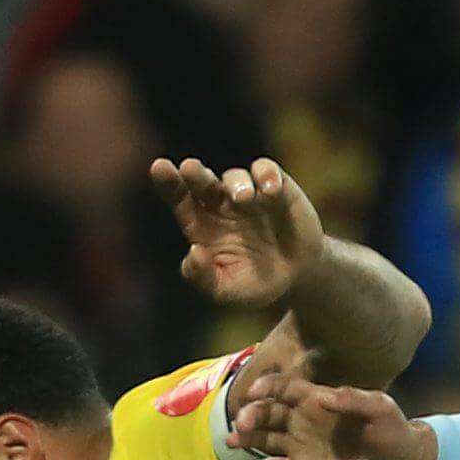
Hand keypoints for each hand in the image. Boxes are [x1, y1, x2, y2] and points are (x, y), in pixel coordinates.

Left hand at [151, 154, 321, 308]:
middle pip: (203, 182)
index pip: (180, 199)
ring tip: (243, 199)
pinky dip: (267, 176)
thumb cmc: (256, 283)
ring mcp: (249, 194)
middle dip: (195, 174)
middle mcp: (221, 205)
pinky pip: (267, 172)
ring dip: (237, 184)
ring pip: (235, 177)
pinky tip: (270, 190)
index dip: (169, 183)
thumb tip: (193, 251)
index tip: (159, 168)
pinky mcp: (277, 188)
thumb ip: (203, 278)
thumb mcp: (227, 291)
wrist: (300, 277)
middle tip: (189, 168)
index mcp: (203, 225)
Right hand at [227, 378, 438, 459]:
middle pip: (268, 413)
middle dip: (251, 415)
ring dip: (247, 439)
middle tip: (241, 424)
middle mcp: (303, 421)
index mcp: (317, 400)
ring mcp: (301, 447)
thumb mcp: (381, 409)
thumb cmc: (394, 431)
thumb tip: (326, 395)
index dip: (267, 386)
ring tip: (233, 442)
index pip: (284, 388)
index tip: (254, 391)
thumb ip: (355, 399)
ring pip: (265, 440)